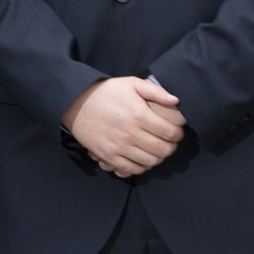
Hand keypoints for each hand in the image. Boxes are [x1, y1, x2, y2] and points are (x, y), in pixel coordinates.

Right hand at [64, 77, 183, 176]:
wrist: (75, 103)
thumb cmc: (105, 92)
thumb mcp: (130, 84)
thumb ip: (155, 91)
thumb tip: (176, 101)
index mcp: (139, 115)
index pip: (171, 133)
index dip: (178, 133)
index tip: (176, 130)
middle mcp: (130, 133)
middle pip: (163, 150)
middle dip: (171, 147)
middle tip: (169, 141)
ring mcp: (118, 147)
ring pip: (150, 161)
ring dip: (158, 157)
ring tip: (156, 149)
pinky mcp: (108, 156)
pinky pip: (133, 169)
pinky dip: (142, 167)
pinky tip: (142, 158)